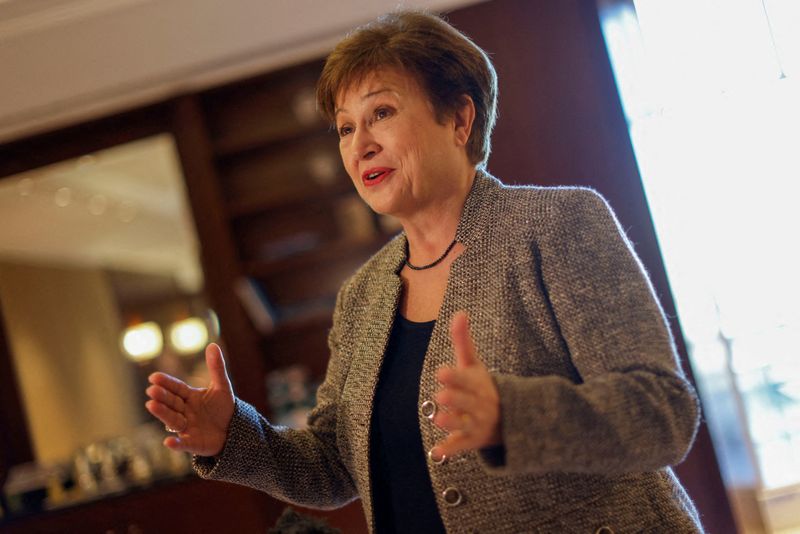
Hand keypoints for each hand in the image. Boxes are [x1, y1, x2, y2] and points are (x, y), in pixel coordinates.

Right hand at [145, 343, 234, 456]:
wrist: (234, 430)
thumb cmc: (224, 408)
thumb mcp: (222, 386)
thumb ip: (216, 367)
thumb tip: (213, 345)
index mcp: (189, 397)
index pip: (176, 388)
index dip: (166, 383)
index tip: (154, 377)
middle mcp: (184, 411)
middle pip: (171, 403)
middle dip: (162, 396)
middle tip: (151, 390)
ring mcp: (186, 427)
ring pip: (172, 420)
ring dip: (162, 413)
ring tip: (151, 405)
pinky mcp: (192, 443)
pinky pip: (183, 443)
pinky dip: (176, 444)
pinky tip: (168, 442)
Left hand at [431, 311, 501, 457]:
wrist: (511, 416)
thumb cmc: (482, 385)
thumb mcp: (473, 364)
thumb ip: (463, 341)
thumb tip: (459, 312)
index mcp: (479, 384)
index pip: (467, 379)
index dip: (455, 376)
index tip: (441, 371)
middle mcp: (479, 404)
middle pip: (467, 402)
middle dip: (455, 399)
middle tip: (441, 396)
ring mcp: (476, 423)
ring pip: (464, 424)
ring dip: (452, 423)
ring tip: (438, 419)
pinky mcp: (472, 440)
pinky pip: (461, 446)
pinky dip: (449, 450)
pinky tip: (435, 452)